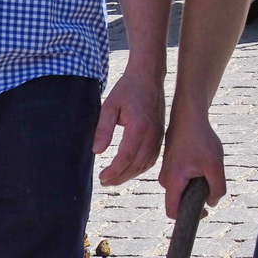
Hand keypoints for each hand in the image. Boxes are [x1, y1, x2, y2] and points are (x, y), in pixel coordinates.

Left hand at [93, 65, 164, 186]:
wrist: (148, 76)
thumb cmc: (128, 89)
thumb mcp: (110, 105)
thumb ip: (103, 128)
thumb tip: (97, 151)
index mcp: (138, 127)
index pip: (125, 157)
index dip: (113, 171)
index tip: (101, 177)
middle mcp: (152, 134)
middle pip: (136, 165)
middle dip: (120, 177)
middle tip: (105, 182)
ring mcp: (159, 135)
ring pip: (146, 164)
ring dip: (130, 175)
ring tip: (115, 179)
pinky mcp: (161, 135)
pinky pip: (153, 158)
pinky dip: (141, 167)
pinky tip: (130, 169)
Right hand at [159, 106, 225, 218]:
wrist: (189, 116)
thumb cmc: (202, 139)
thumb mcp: (215, 165)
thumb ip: (217, 188)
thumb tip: (211, 203)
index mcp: (173, 181)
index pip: (173, 212)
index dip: (187, 218)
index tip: (203, 213)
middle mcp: (165, 178)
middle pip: (179, 201)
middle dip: (194, 199)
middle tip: (209, 183)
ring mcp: (166, 172)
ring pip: (181, 190)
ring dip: (194, 186)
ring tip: (206, 168)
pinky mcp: (170, 166)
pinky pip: (181, 180)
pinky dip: (192, 177)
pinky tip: (201, 162)